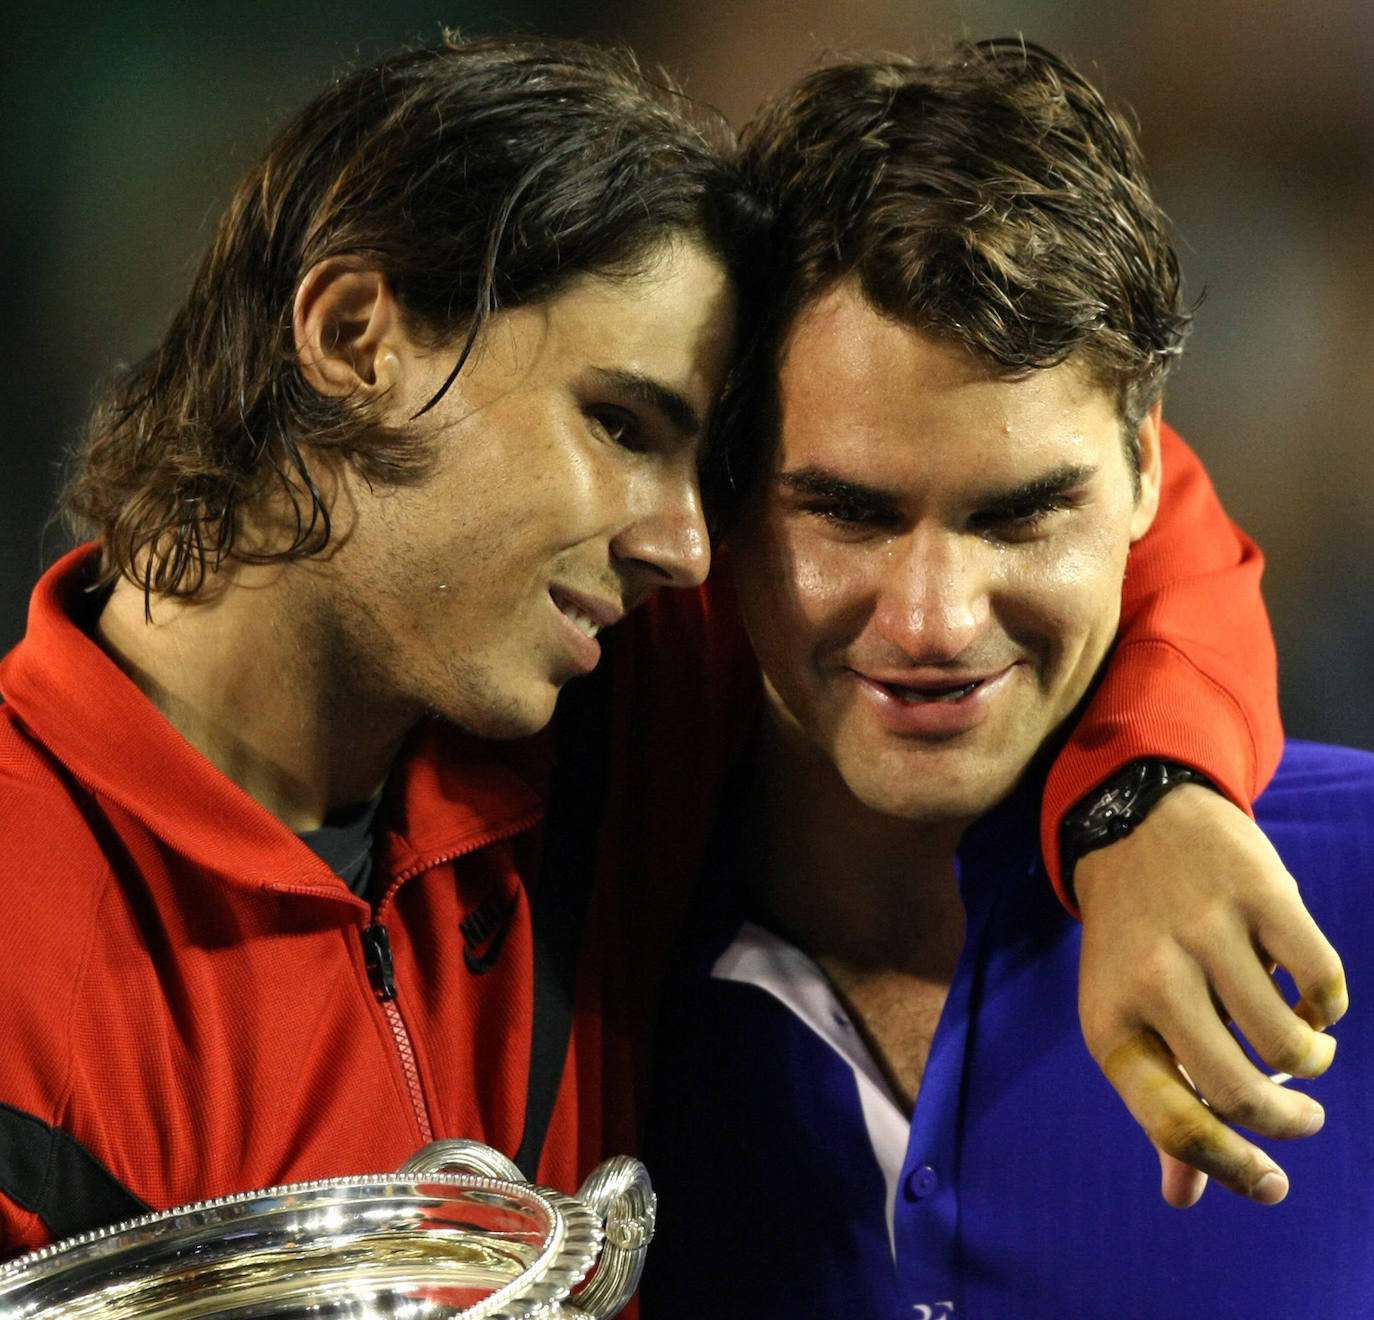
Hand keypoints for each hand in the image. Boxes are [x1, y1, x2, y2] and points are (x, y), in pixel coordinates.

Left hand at [1075, 783, 1346, 1206]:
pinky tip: (1312, 999)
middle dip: (1287, 1121)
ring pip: (1289, 1043)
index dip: (1231, 1168)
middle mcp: (1152, 978)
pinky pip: (1323, 981)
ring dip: (1311, 1058)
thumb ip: (1159, 1103)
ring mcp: (1205, 932)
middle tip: (1302, 1117)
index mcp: (1111, 1022)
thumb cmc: (1132, 943)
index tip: (1273, 1187)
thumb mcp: (1123, 1016)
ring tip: (1303, 1044)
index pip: (1172, 1123)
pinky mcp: (1257, 892)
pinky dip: (1331, 1005)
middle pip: (1239, 1092)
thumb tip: (1184, 1197)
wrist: (1131, 823)